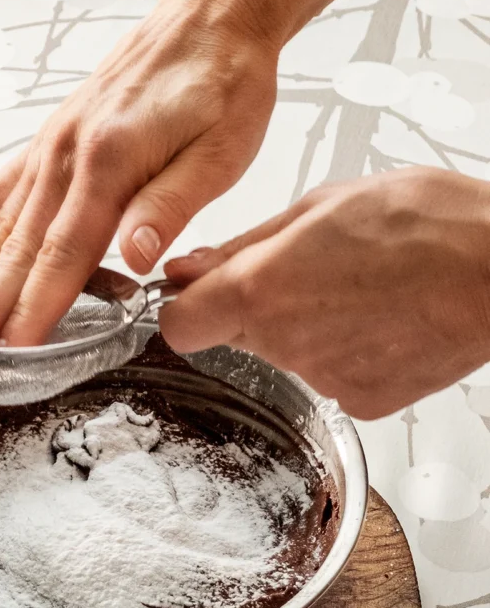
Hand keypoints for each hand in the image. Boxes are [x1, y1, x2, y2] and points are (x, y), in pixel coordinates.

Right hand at [0, 0, 278, 345]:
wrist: (210, 17)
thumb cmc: (222, 82)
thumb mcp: (220, 151)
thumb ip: (169, 207)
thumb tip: (135, 258)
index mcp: (110, 164)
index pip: (65, 256)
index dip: (35, 309)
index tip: (10, 352)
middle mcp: (67, 156)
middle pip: (17, 249)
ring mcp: (51, 148)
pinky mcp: (50, 142)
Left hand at [160, 168, 489, 419]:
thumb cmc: (428, 225)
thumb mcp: (322, 206)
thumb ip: (244, 245)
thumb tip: (188, 268)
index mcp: (262, 290)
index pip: (179, 325)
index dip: (184, 307)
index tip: (197, 292)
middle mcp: (284, 344)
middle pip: (234, 334)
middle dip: (253, 306)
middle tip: (306, 270)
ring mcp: (322, 379)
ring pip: (283, 353)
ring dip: (303, 325)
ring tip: (356, 288)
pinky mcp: (359, 402)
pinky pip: (327, 376)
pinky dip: (342, 351)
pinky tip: (377, 320)